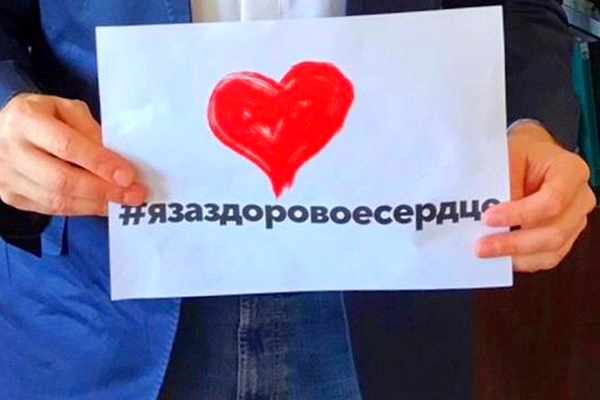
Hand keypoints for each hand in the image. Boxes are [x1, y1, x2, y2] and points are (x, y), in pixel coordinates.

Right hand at [0, 93, 146, 215]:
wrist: (2, 132)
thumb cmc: (43, 117)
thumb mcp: (66, 109)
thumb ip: (90, 130)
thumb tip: (116, 161)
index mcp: (25, 119)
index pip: (67, 146)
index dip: (100, 163)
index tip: (128, 176)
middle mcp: (11, 149)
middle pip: (62, 180)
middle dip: (103, 190)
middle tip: (134, 195)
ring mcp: (7, 176)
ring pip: (57, 200)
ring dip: (96, 204)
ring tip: (123, 203)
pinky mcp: (11, 196)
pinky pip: (52, 209)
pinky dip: (81, 209)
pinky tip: (102, 205)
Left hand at [476, 121, 595, 271]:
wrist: (532, 157)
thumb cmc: (521, 154)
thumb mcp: (509, 155)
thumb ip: (504, 181)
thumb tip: (490, 211)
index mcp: (571, 171)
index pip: (552, 200)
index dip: (520, 214)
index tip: (488, 218)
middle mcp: (580, 198)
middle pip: (554, 231)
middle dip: (515, 243)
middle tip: (481, 246)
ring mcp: (575, 220)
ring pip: (552, 250)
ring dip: (517, 256)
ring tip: (487, 254)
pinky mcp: (565, 237)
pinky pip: (548, 258)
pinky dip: (523, 261)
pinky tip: (500, 258)